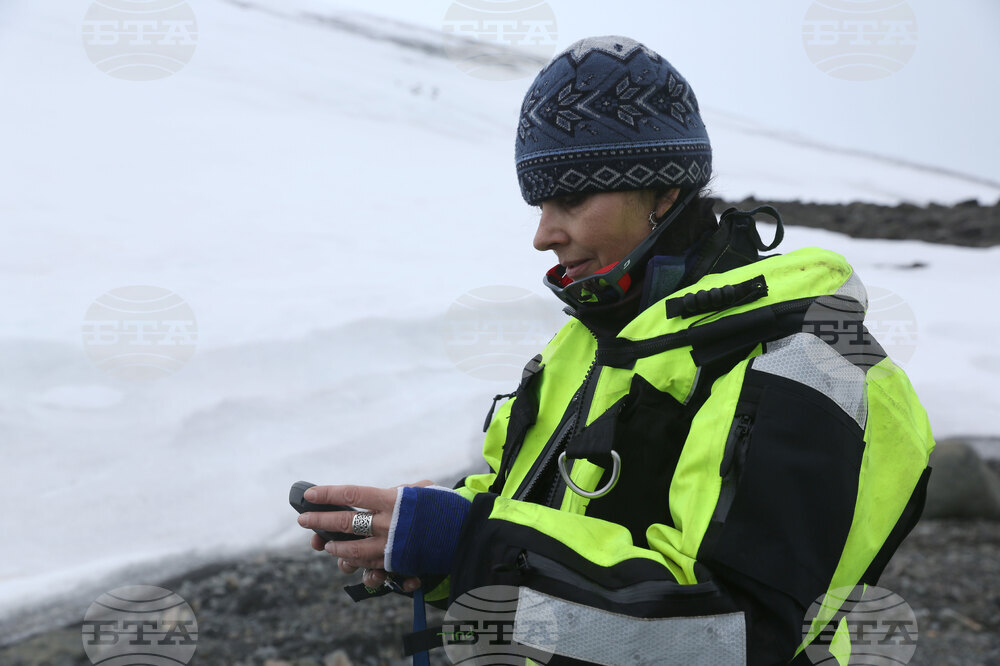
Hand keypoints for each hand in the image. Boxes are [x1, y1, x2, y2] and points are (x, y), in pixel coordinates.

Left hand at [301, 481, 432, 591]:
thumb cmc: (444, 507)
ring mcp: (391, 546)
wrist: (467, 534)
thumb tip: (377, 497)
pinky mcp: (397, 563)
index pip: (352, 494)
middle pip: (345, 523)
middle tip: (304, 520)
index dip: (328, 494)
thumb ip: (398, 493)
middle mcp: (389, 524)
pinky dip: (355, 561)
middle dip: (320, 521)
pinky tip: (345, 558)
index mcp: (393, 500)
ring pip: (352, 550)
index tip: (310, 494)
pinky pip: (369, 565)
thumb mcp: (421, 491)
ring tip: (324, 544)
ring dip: (335, 546)